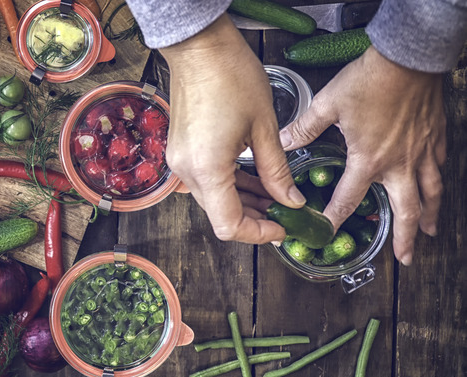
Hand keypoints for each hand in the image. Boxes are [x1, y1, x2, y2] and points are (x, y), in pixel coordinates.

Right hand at [158, 14, 305, 243]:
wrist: (199, 47)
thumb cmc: (230, 75)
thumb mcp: (264, 127)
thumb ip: (277, 171)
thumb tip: (291, 200)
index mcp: (208, 169)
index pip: (229, 225)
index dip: (258, 234)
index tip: (282, 228)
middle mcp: (187, 171)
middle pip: (220, 215)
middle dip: (254, 219)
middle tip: (286, 212)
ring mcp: (180, 162)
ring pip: (213, 200)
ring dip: (243, 202)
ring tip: (275, 194)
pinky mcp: (181, 151)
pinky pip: (206, 181)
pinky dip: (229, 186)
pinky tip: (254, 178)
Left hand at [279, 47, 445, 264]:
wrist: (409, 58)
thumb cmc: (369, 80)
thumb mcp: (328, 104)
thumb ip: (304, 128)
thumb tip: (282, 141)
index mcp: (368, 160)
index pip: (348, 200)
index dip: (335, 218)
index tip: (327, 233)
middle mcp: (398, 163)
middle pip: (406, 210)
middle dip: (406, 237)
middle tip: (405, 258)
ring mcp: (421, 152)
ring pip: (430, 194)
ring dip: (429, 217)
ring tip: (430, 234)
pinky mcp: (435, 138)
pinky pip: (439, 168)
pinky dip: (438, 183)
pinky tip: (436, 189)